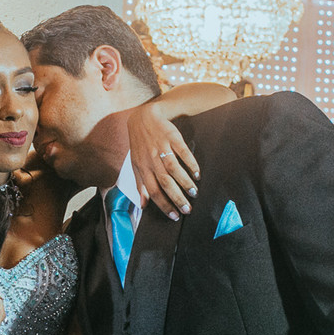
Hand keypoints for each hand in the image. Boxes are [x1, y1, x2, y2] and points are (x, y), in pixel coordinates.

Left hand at [128, 101, 199, 219]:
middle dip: (177, 197)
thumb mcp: (136, 164)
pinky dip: (190, 163)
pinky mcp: (172, 137)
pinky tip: (197, 173)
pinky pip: (182, 152)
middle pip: (165, 182)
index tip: (174, 216)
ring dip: (185, 182)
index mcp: (143, 168)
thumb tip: (142, 205)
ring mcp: (162, 148)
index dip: (163, 205)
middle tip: (188, 209)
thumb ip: (140, 185)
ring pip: (174, 168)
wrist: (144, 118)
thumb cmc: (140, 144)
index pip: (153, 191)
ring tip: (194, 193)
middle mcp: (151, 159)